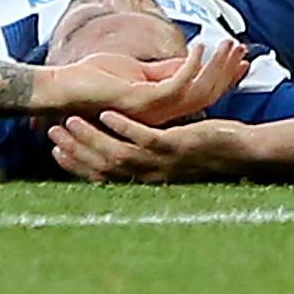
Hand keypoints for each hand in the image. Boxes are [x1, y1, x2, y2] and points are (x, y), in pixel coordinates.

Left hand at [38, 33, 248, 125]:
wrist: (61, 89)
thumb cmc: (93, 79)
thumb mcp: (137, 72)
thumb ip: (162, 71)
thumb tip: (187, 61)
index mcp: (161, 111)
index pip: (202, 95)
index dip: (223, 78)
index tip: (242, 59)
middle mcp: (160, 116)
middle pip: (206, 95)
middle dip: (226, 71)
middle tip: (243, 49)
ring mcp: (152, 112)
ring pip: (198, 91)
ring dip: (216, 66)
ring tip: (229, 44)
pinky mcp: (141, 101)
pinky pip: (177, 83)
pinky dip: (193, 64)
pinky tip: (201, 45)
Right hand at [48, 109, 240, 183]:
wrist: (242, 153)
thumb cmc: (208, 152)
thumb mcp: (170, 155)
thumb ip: (148, 150)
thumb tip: (128, 144)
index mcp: (146, 179)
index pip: (102, 176)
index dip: (76, 165)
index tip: (55, 151)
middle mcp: (150, 176)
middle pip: (101, 166)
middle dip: (75, 150)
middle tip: (51, 133)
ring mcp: (162, 162)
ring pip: (116, 153)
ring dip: (91, 137)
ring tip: (71, 122)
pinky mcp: (176, 145)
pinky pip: (143, 137)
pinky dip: (122, 126)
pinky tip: (107, 114)